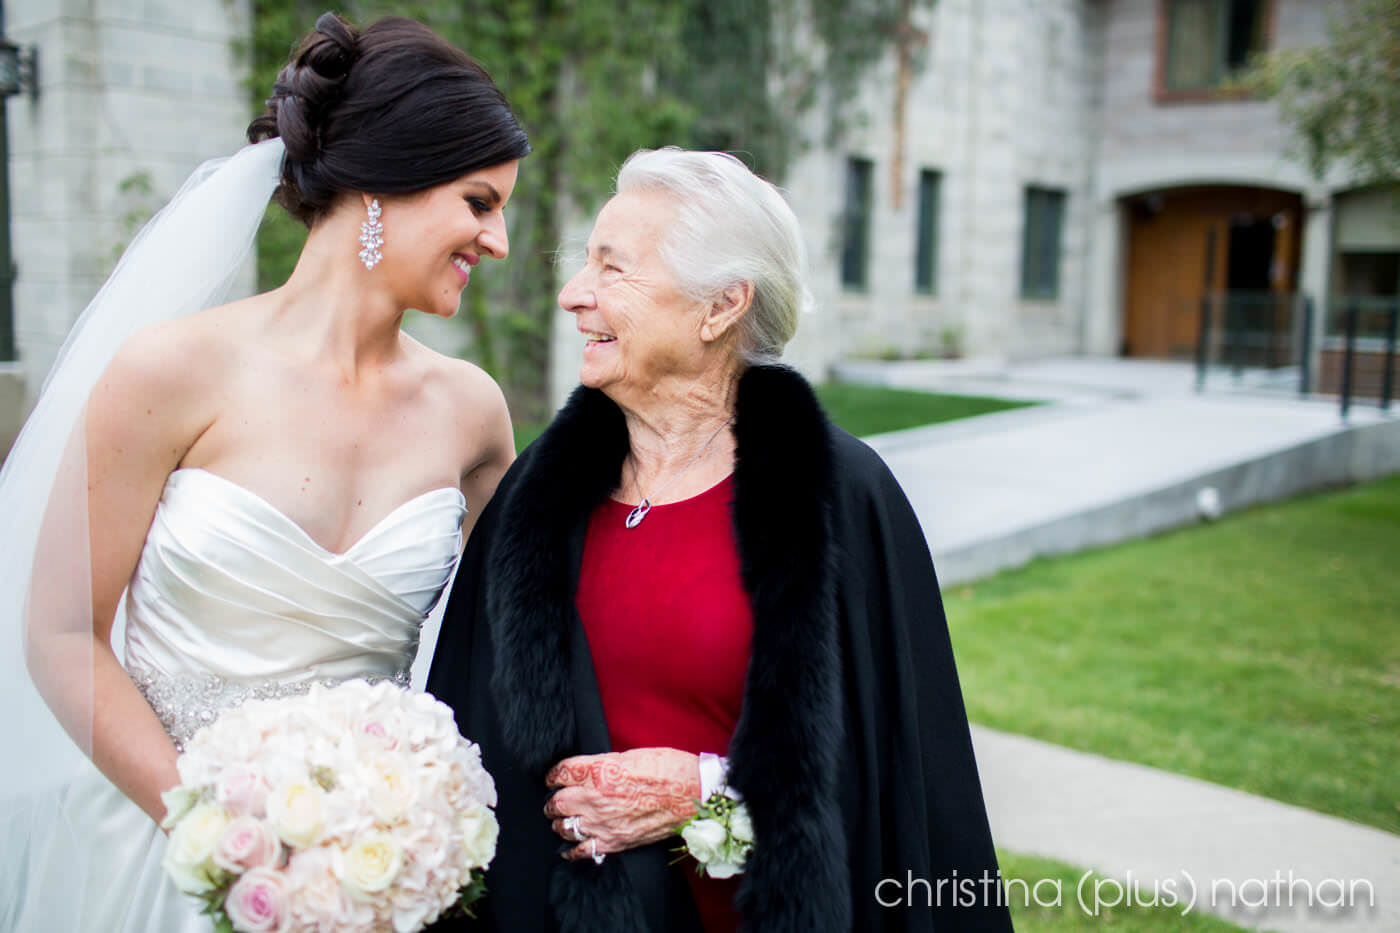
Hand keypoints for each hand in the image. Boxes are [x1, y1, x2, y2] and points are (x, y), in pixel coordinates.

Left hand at [543, 748, 700, 860]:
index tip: (554, 778)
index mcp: (600, 770)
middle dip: (554, 801)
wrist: (692, 795)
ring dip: (561, 822)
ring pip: (564, 827)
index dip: (554, 775)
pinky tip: (569, 847)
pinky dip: (571, 850)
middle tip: (556, 800)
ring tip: (564, 820)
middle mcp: (596, 797)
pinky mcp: (614, 841)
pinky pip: (581, 851)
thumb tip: (585, 771)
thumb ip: (602, 764)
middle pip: (557, 802)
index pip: (560, 772)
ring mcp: (603, 822)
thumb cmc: (667, 769)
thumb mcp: (630, 754)